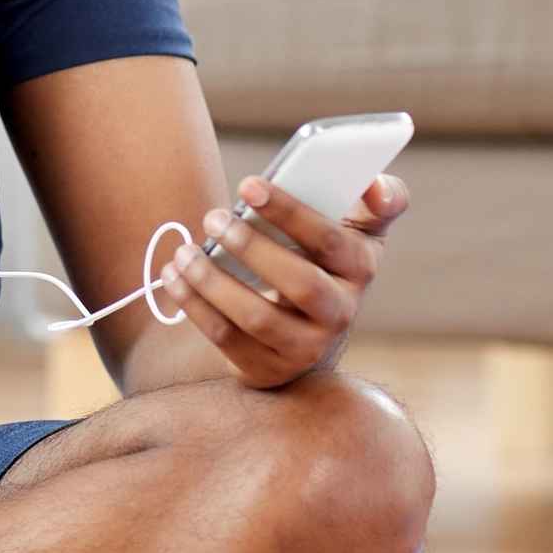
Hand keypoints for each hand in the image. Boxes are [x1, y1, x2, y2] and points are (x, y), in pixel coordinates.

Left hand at [159, 173, 409, 388]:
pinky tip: (173, 276)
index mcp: (360, 268)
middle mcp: (340, 313)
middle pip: (298, 283)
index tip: (247, 184)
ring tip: (185, 252)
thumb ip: (377, 200)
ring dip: (213, 281)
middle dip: (250, 247)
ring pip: (257, 316)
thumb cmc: (323, 259)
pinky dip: (194, 305)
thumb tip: (378, 185)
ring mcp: (305, 346)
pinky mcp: (269, 367)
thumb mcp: (356, 228)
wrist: (306, 326)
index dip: (289, 211)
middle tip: (213, 217)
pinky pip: (226, 338)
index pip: (330, 240)